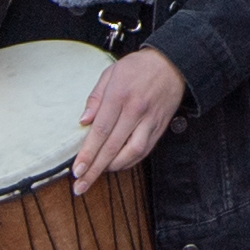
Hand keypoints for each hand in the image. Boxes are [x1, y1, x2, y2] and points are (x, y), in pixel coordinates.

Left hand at [70, 46, 187, 189]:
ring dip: (113, 168)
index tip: (77, 170)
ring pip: (131, 153)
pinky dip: (129, 162)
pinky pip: (144, 151)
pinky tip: (117, 165)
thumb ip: (95, 97)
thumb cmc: (139, 67)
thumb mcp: (111, 73)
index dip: (87, 154)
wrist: (173, 63)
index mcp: (119, 96)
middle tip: (81, 185)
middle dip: (94, 169)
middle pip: (112, 147)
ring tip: (97, 174)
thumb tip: (83, 121)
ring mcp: (149, 121)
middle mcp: (135, 111)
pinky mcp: (159, 127)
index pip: (100, 131)